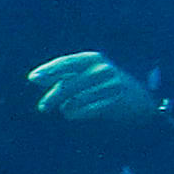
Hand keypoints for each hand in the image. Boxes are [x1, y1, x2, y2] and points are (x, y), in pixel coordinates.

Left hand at [28, 52, 161, 124]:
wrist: (140, 98)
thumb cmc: (106, 84)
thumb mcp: (88, 73)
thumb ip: (65, 75)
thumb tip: (35, 78)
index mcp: (92, 58)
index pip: (65, 63)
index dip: (48, 70)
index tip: (32, 78)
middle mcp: (101, 68)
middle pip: (68, 83)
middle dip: (52, 96)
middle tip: (42, 108)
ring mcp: (109, 84)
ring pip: (77, 99)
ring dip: (67, 108)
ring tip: (65, 110)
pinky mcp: (115, 100)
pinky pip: (89, 109)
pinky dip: (78, 113)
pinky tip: (72, 114)